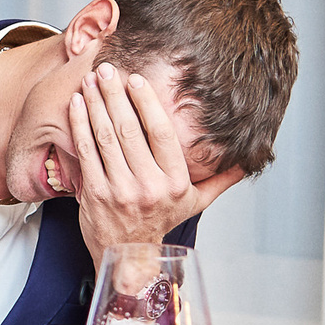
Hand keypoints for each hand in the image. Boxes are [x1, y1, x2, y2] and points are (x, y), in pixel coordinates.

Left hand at [70, 61, 244, 254]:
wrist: (128, 255)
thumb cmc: (161, 221)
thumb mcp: (195, 203)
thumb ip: (220, 180)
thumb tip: (248, 162)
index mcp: (175, 183)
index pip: (161, 134)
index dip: (147, 103)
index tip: (136, 80)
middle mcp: (149, 187)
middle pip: (130, 130)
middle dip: (116, 95)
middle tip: (107, 70)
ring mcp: (120, 191)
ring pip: (106, 138)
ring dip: (96, 105)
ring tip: (90, 81)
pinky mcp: (95, 195)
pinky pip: (86, 152)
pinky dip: (79, 125)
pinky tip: (76, 104)